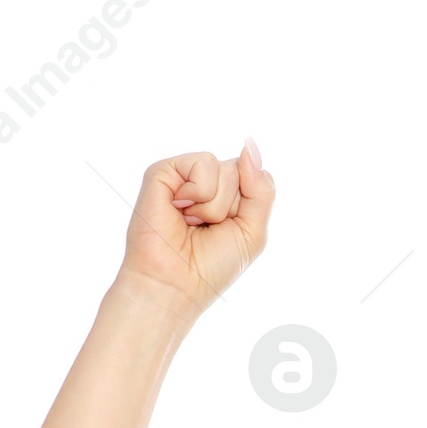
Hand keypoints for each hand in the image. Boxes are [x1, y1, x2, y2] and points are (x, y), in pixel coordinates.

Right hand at [116, 146, 274, 317]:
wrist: (176, 284)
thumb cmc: (211, 266)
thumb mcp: (252, 232)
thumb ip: (261, 189)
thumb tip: (249, 144)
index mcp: (228, 197)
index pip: (256, 177)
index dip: (249, 205)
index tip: (229, 230)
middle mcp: (207, 183)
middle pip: (242, 171)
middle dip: (232, 207)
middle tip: (207, 229)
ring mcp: (185, 176)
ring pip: (225, 168)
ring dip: (215, 205)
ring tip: (192, 222)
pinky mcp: (165, 171)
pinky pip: (203, 164)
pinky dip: (199, 193)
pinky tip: (180, 209)